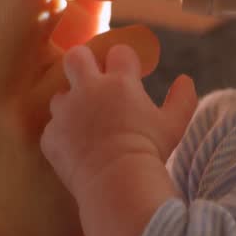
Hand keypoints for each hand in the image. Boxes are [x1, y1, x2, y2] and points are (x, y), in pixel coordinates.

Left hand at [41, 43, 197, 197]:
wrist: (116, 184)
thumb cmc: (150, 152)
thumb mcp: (174, 125)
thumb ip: (182, 98)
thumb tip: (185, 79)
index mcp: (120, 82)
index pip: (119, 51)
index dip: (124, 61)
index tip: (129, 74)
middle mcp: (88, 90)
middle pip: (77, 56)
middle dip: (84, 62)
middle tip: (93, 79)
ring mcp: (66, 112)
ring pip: (61, 94)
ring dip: (72, 104)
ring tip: (86, 123)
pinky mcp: (51, 135)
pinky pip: (54, 128)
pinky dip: (64, 136)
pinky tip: (78, 150)